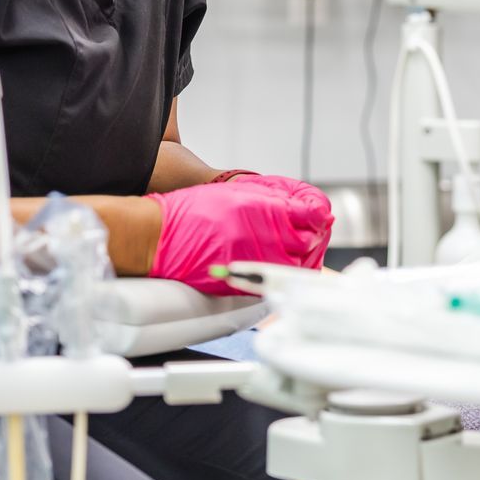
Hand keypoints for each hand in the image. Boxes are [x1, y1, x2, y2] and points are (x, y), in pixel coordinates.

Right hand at [146, 179, 333, 295]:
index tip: (315, 209)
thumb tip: (311, 211)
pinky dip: (288, 268)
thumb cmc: (192, 213)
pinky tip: (280, 257)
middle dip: (316, 232)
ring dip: (305, 252)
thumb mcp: (239, 193)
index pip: (315, 215)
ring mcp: (260, 268)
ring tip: (297, 241)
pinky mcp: (248, 286)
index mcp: (267, 216)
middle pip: (313, 242)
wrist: (161, 240)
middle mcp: (268, 244)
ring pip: (301, 265)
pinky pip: (281, 279)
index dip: (318, 210)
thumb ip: (277, 201)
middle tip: (311, 223)